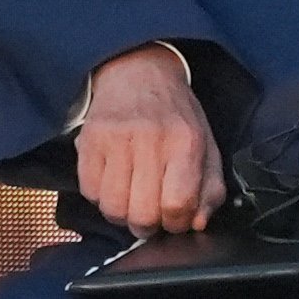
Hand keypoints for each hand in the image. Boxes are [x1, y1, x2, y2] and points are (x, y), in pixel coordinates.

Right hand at [75, 43, 222, 235]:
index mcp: (185, 141)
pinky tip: (112, 184)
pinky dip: (100, 198)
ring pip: (113, 207)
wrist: (137, 72)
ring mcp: (115, 139)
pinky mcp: (89, 140)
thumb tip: (198, 222)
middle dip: (149, 226)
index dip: (177, 223)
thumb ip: (210, 188)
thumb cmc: (174, 114)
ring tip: (130, 201)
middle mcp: (150, 138)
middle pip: (143, 212)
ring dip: (122, 215)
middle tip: (151, 216)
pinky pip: (89, 192)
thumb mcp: (205, 145)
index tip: (175, 219)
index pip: (177, 203)